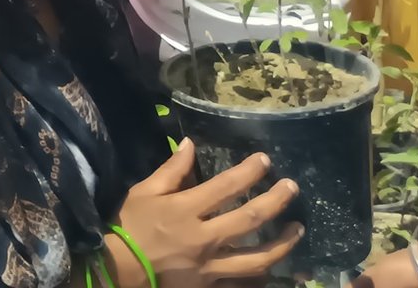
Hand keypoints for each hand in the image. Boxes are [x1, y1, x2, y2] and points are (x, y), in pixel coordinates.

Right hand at [113, 141, 301, 286]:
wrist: (119, 268)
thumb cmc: (130, 225)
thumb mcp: (144, 191)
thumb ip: (171, 170)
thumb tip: (189, 144)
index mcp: (186, 209)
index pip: (226, 187)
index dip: (249, 172)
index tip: (265, 161)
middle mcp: (204, 237)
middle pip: (250, 218)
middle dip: (275, 201)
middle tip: (292, 187)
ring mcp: (211, 265)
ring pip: (258, 257)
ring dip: (282, 242)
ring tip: (298, 229)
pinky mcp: (210, 284)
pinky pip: (243, 281)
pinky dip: (263, 275)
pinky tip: (276, 265)